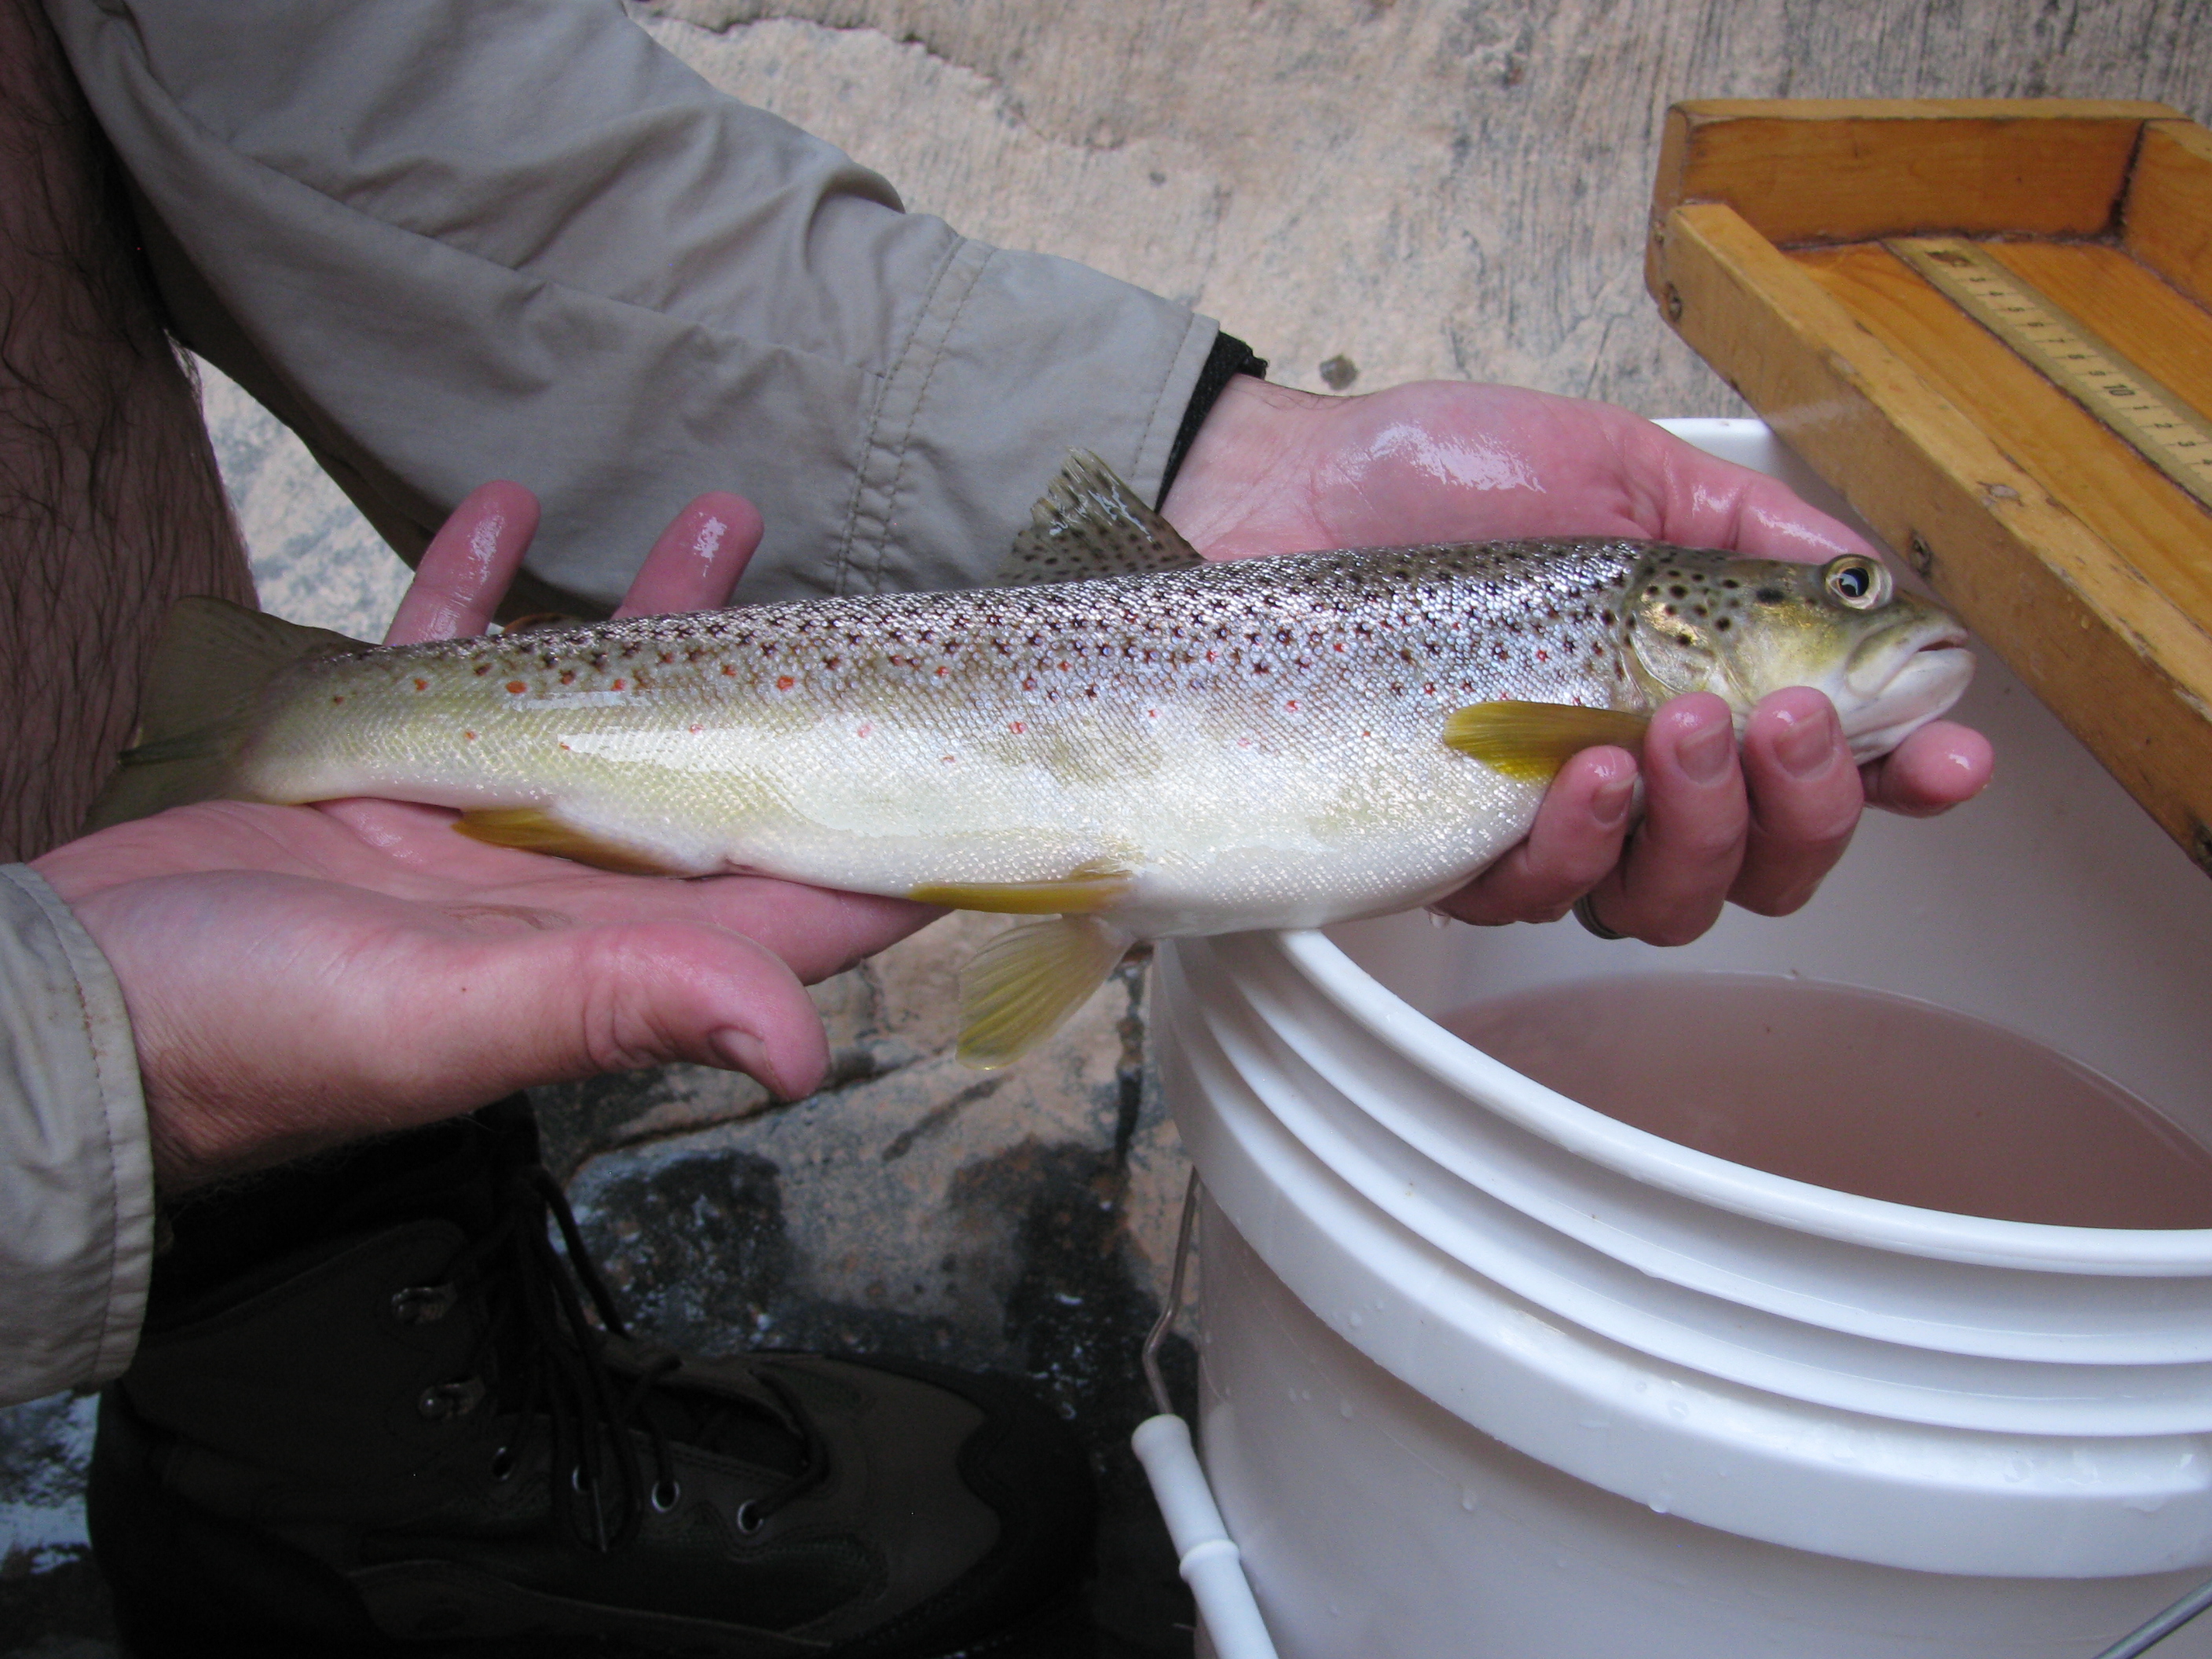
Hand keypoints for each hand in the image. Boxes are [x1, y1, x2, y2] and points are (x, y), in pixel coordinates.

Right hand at [33, 484, 931, 1192]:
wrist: (78, 1005)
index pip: (799, 898)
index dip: (895, 839)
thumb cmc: (256, 1032)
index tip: (979, 763)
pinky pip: (451, 658)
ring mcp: (477, 825)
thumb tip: (806, 1048)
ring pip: (599, 696)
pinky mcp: (380, 775)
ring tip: (720, 514)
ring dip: (662, 611)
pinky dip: (482, 588)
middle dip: (794, 688)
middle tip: (863, 596)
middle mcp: (568, 890)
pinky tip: (507, 508)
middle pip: (721, 775)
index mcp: (616, 951)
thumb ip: (628, 1003)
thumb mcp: (452, 1016)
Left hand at [1163, 377, 1992, 941]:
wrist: (1278, 492)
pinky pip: (1541, 898)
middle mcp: (1629, 769)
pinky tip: (1577, 772)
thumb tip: (1870, 577)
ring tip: (1668, 726)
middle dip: (1803, 805)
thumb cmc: (1435, 476)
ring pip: (1668, 897)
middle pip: (1764, 862)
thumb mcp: (1617, 471)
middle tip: (1780, 719)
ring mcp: (1539, 820)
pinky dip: (1577, 843)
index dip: (1898, 778)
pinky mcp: (1447, 849)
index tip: (1950, 759)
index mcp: (1689, 679)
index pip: (1820, 764)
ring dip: (1697, 825)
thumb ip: (1748, 528)